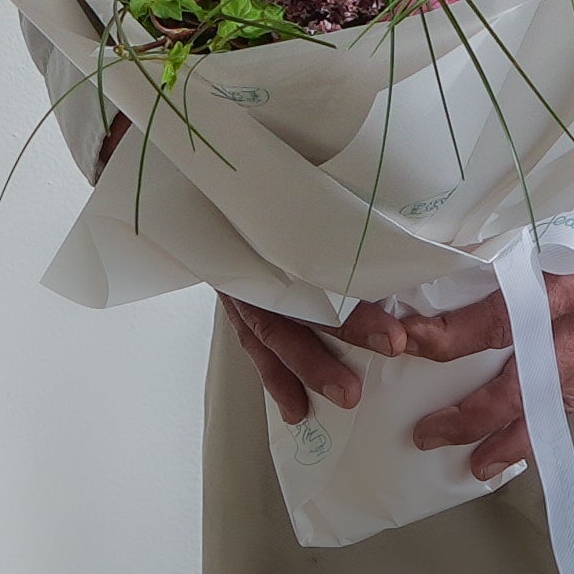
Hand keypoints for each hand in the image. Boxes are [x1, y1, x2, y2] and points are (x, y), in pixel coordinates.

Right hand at [98, 115, 411, 421]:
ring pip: (273, 329)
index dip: (354, 308)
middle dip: (346, 332)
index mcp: (266, 222)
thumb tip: (387, 171)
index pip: (314, 268)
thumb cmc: (244, 162)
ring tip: (348, 398)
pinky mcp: (234, 293)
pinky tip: (295, 412)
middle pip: (298, 303)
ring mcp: (237, 278)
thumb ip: (318, 179)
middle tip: (392, 352)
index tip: (397, 334)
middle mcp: (249, 255)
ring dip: (309, 366)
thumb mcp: (280, 163)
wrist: (175, 163)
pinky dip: (273, 376)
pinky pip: (252, 340)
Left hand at [407, 155, 573, 480]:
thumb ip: (518, 216)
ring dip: (513, 437)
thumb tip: (458, 234)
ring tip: (478, 467)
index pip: (500, 319)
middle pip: (523, 381)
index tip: (409, 340)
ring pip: (554, 400)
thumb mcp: (566, 190)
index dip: (451, 337)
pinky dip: (551, 417)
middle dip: (472, 414)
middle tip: (427, 434)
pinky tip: (530, 433)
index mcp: (572, 277)